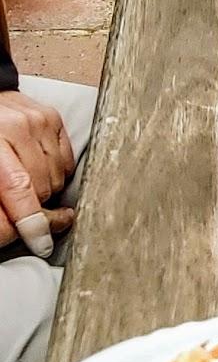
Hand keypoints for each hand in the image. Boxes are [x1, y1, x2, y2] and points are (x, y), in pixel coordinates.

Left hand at [0, 91, 76, 251]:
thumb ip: (2, 195)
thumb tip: (19, 226)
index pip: (20, 191)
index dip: (32, 222)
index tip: (40, 242)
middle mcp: (16, 129)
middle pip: (41, 188)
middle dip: (33, 203)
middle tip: (22, 204)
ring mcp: (38, 122)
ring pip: (56, 178)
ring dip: (44, 187)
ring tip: (25, 179)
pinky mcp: (53, 119)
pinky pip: (66, 162)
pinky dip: (55, 171)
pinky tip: (38, 165)